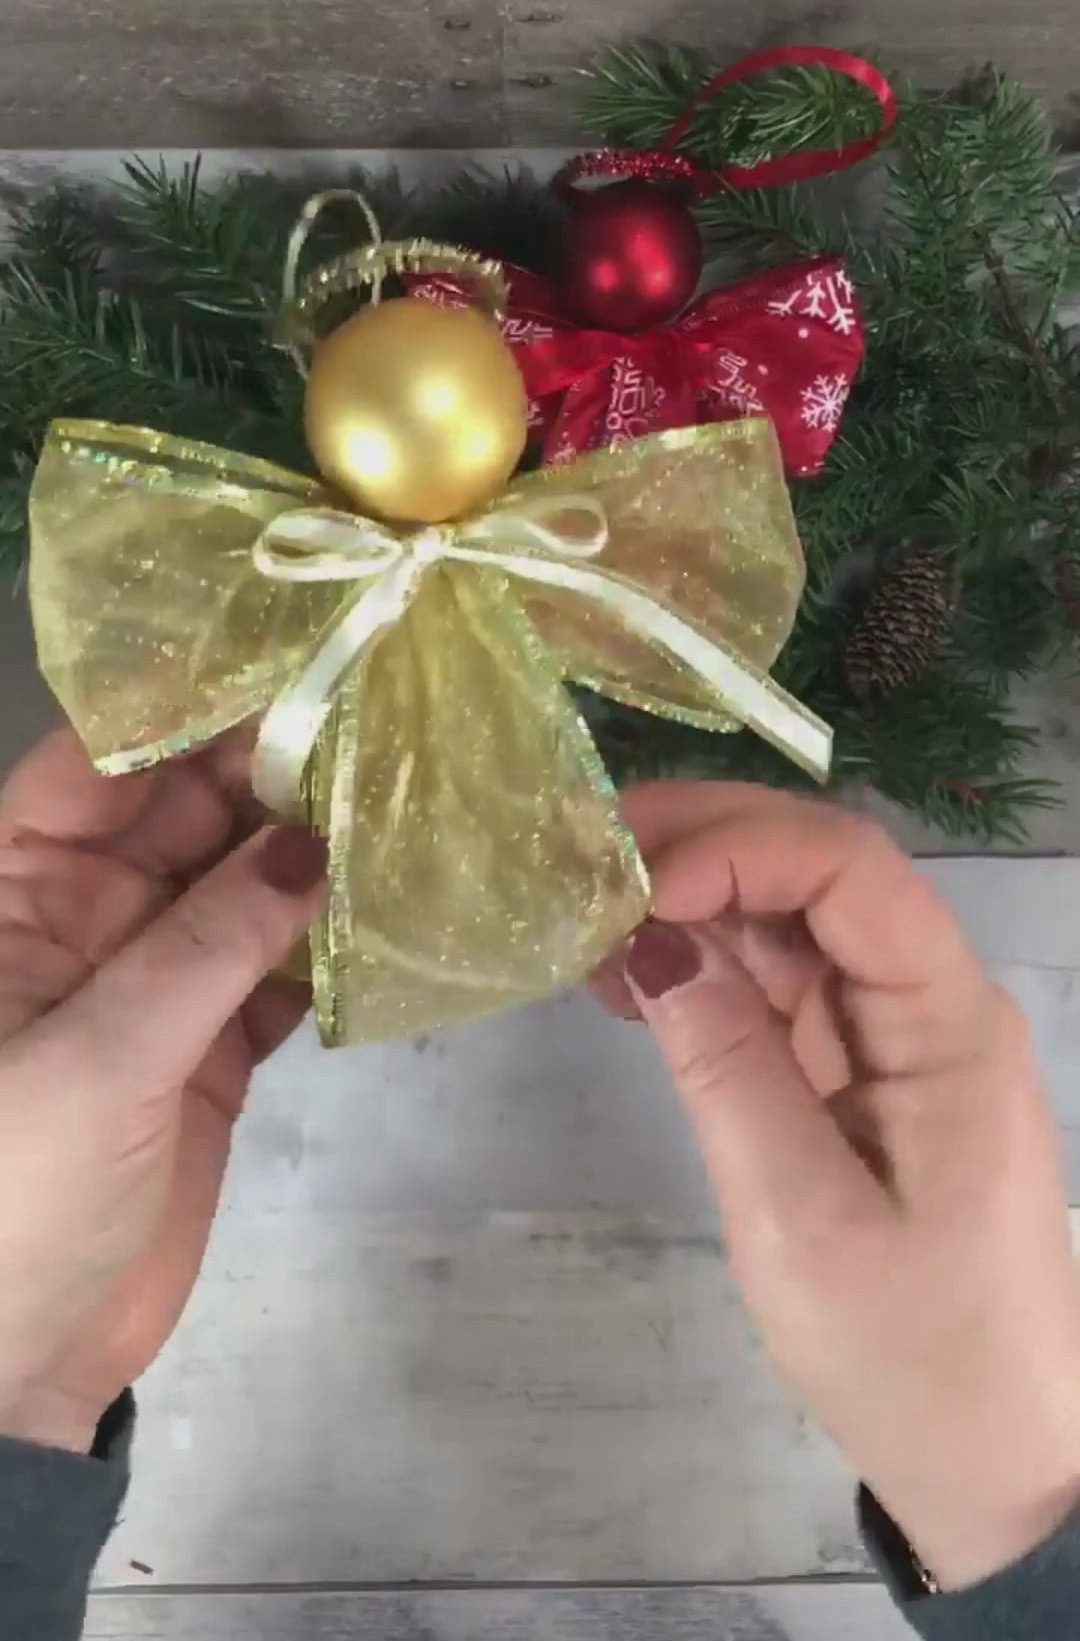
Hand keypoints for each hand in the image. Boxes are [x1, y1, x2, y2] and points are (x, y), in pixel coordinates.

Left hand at [0, 726, 326, 1454]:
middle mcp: (86, 919)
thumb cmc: (14, 1192)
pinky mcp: (208, 1052)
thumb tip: (309, 843)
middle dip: (273, 774)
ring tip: (414, 803)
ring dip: (314, 855)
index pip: (99, 767)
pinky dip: (329, 946)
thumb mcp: (98, 1056)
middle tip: (388, 729)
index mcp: (18, 893)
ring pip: (241, 891)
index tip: (295, 664)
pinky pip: (274, 974)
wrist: (20, 1366)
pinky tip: (397, 909)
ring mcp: (153, 986)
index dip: (187, 712)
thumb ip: (207, 946)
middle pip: (184, 817)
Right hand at [595, 782, 1079, 1592]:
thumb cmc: (910, 1353)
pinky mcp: (852, 1073)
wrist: (991, 1463)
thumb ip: (726, 1066)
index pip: (850, 867)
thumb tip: (648, 937)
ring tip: (578, 908)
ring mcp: (887, 1034)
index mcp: (947, 1019)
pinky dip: (697, 968)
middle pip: (816, 870)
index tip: (628, 884)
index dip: (737, 846)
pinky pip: (772, 987)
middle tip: (577, 853)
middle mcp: (925, 1000)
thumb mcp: (802, 1219)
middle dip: (701, 845)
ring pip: (785, 920)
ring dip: (686, 900)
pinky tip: (622, 977)